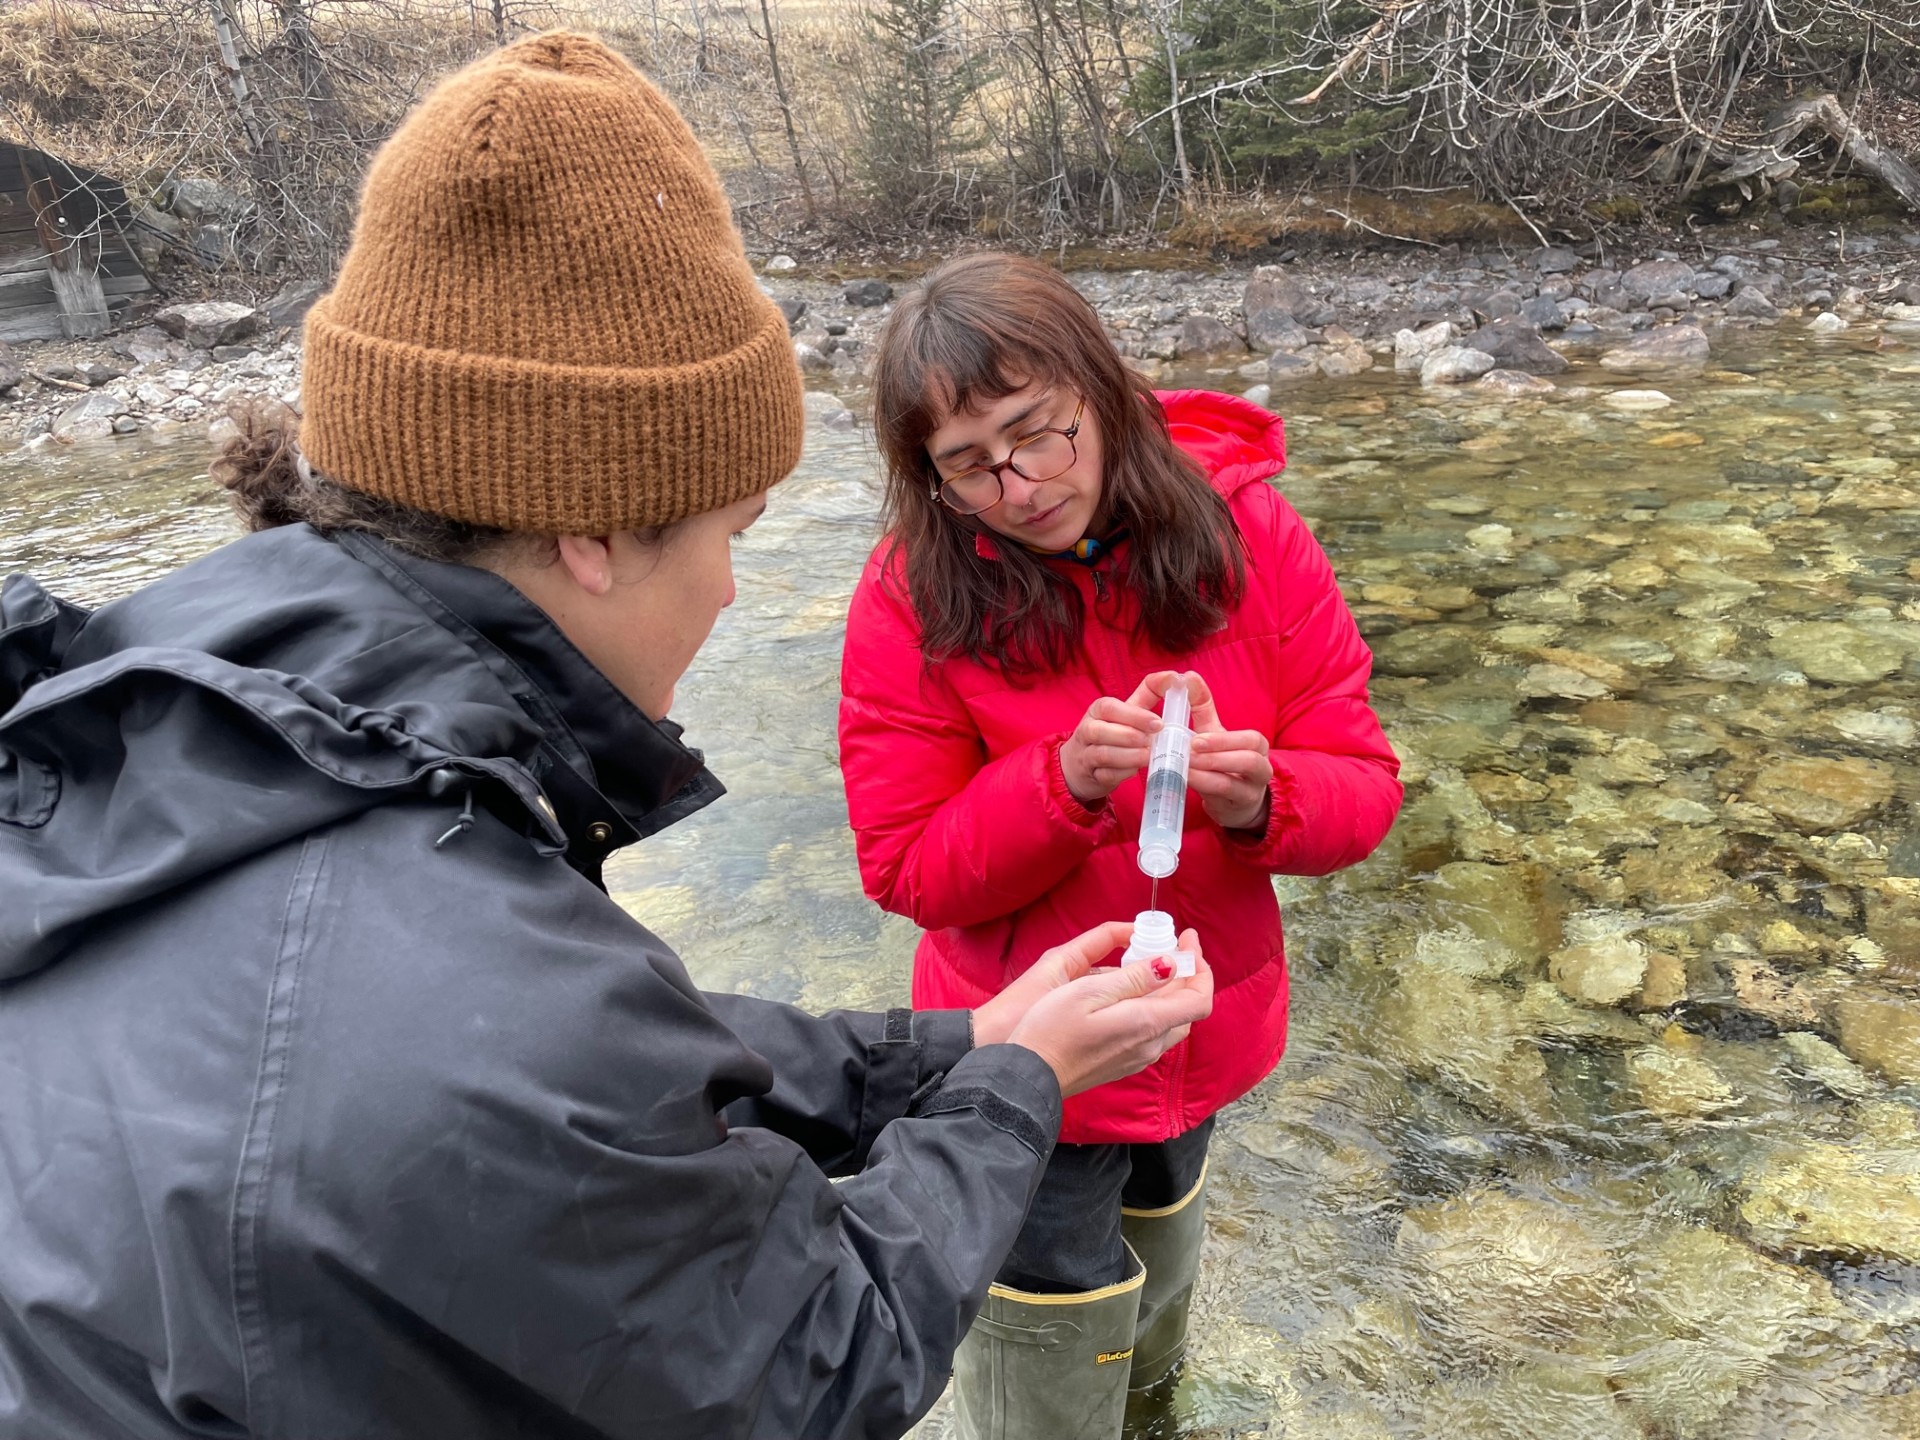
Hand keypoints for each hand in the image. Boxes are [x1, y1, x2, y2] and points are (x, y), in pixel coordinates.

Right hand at [996, 921, 1213, 1097]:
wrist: (1029, 1078)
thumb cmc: (1051, 1030)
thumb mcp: (1089, 992)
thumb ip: (1134, 979)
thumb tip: (1170, 965)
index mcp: (1146, 1023)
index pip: (1199, 998)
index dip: (1201, 967)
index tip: (1188, 940)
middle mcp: (1150, 1044)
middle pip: (1188, 1007)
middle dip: (1186, 974)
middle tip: (1170, 945)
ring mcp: (1139, 1057)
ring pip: (1172, 1020)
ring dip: (1171, 991)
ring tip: (1151, 964)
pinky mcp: (1125, 1063)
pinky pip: (1154, 1032)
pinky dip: (1155, 1007)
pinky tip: (1132, 995)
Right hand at [1058, 671, 1186, 805]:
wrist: (1080, 765)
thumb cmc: (1111, 733)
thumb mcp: (1126, 712)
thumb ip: (1149, 693)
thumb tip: (1173, 676)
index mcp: (1097, 710)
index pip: (1109, 708)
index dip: (1134, 715)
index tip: (1158, 722)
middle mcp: (1087, 730)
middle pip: (1100, 731)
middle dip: (1129, 735)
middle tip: (1153, 741)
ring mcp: (1086, 755)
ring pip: (1102, 754)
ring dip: (1129, 756)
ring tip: (1149, 756)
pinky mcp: (1092, 776)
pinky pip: (1105, 776)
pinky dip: (1122, 774)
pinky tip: (1137, 770)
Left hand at [1179, 671, 1274, 831]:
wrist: (1236, 801)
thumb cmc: (1224, 762)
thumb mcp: (1215, 734)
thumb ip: (1202, 707)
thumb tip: (1188, 676)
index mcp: (1257, 747)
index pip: (1251, 740)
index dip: (1224, 740)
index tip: (1196, 739)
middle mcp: (1261, 769)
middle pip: (1250, 760)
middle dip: (1218, 755)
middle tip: (1189, 752)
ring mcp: (1250, 791)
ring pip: (1234, 783)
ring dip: (1206, 775)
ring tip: (1183, 767)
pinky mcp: (1236, 809)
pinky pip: (1222, 800)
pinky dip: (1202, 790)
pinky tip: (1185, 782)